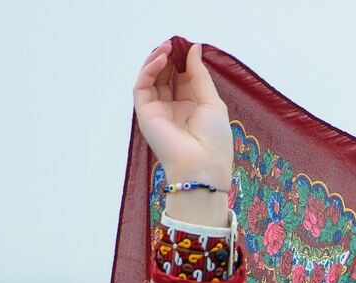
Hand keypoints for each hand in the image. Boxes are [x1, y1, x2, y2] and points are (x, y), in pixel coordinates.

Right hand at [133, 41, 232, 227]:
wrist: (202, 166)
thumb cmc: (214, 139)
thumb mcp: (212, 101)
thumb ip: (200, 74)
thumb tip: (194, 49)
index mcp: (190, 105)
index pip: (181, 76)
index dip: (183, 59)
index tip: (187, 45)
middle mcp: (172, 107)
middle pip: (165, 75)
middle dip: (169, 57)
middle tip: (174, 44)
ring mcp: (157, 110)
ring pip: (150, 78)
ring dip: (156, 60)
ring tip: (166, 48)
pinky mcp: (145, 114)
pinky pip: (141, 87)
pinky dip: (148, 71)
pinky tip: (161, 60)